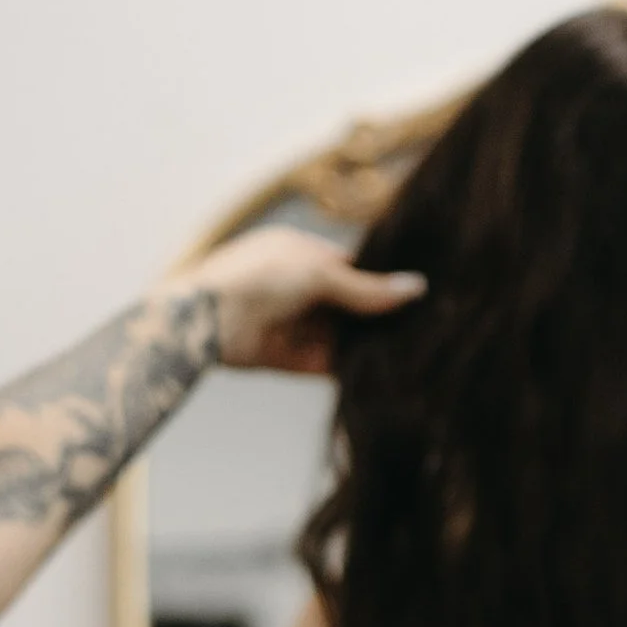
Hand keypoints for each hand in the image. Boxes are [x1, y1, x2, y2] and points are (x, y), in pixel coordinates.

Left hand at [172, 224, 425, 375]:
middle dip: (375, 316)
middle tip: (419, 327)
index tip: (414, 294)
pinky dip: (346, 369)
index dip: (378, 280)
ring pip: (336, 336)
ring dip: (364, 345)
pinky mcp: (284, 358)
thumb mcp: (320, 273)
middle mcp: (294, 288)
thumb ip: (366, 288)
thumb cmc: (259, 277)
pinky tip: (378, 373)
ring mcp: (289, 324)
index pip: (348, 266)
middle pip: (345, 304)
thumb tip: (416, 287)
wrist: (207, 318)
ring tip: (408, 352)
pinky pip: (322, 364)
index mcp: (298, 253)